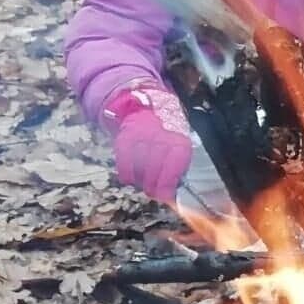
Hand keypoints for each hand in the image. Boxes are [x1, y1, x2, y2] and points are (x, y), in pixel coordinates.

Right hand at [104, 82, 193, 202]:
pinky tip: (129, 179)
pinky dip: (126, 172)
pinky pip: (124, 160)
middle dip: (153, 186)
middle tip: (152, 193)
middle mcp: (162, 139)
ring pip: (139, 166)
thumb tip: (172, 192)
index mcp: (179, 143)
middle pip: (155, 170)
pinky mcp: (126, 136)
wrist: (149, 106)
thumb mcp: (179, 147)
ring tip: (142, 184)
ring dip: (140, 180)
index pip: (173, 169)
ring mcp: (142, 136)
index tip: (164, 197)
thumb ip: (177, 168)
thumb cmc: (168, 135)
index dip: (166, 186)